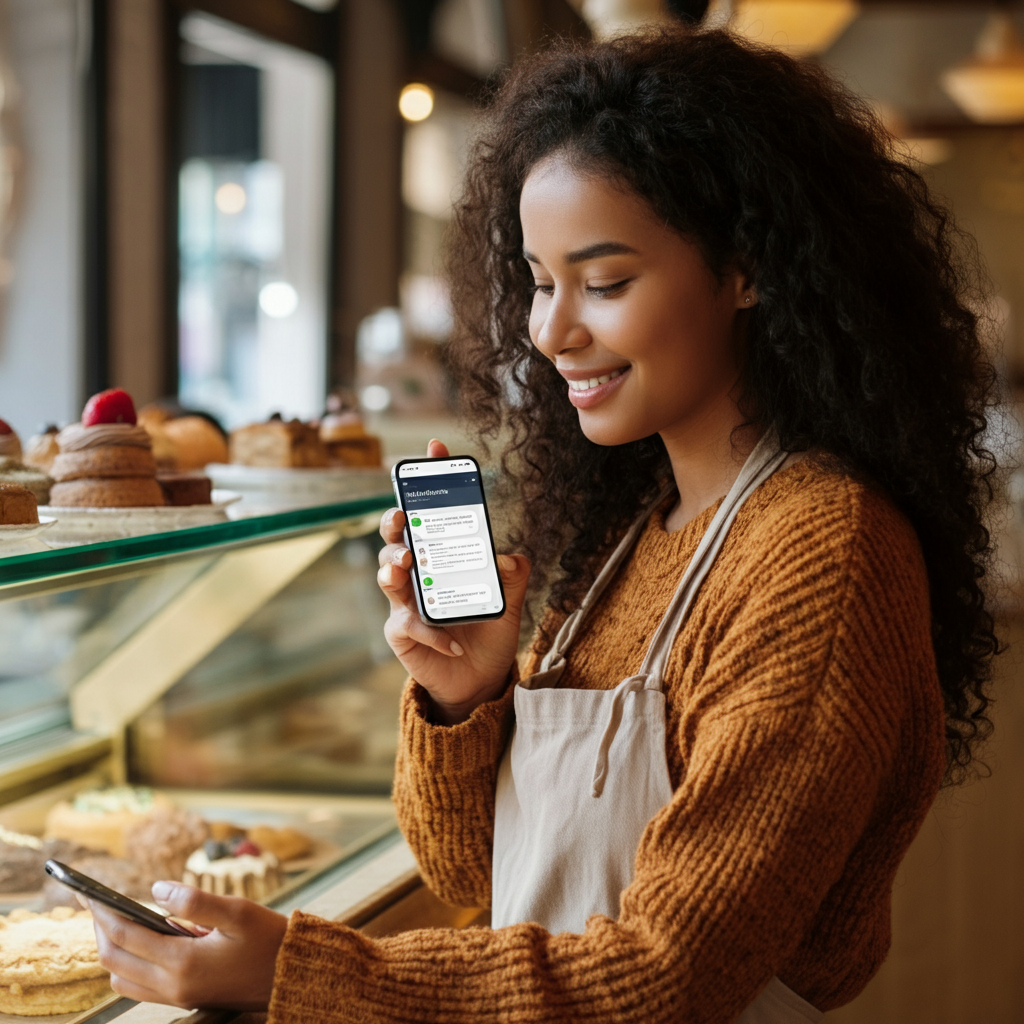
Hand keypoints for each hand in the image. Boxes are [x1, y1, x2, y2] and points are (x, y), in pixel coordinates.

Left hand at [89, 881, 287, 1010]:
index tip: (89, 893)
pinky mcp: (183, 999)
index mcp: (183, 961)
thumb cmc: (268, 940)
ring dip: (111, 949)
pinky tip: (141, 941)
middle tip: (94, 902)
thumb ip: (196, 900)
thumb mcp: (238, 911)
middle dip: (100, 929)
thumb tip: (157, 889)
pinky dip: (127, 963)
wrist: (290, 977)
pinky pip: (138, 986)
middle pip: (114, 959)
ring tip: (115, 919)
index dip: (103, 912)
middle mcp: (173, 984)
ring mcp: (176, 996)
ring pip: (121, 977)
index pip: (125, 935)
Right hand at [378, 439, 530, 723]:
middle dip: (395, 521)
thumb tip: (509, 558)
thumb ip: (514, 576)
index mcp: (444, 555)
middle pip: (397, 536)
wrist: (480, 678)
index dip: (430, 479)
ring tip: (408, 564)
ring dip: (395, 566)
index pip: (432, 512)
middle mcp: (420, 572)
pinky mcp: (402, 632)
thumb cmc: (489, 632)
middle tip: (403, 517)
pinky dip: (431, 633)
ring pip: (388, 574)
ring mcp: (406, 601)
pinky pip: (408, 624)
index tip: (435, 447)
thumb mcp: (511, 601)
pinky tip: (453, 643)